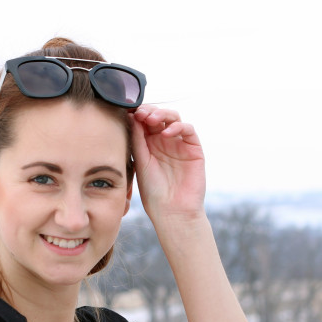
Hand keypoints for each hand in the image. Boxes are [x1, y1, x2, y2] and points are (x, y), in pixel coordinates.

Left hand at [130, 104, 206, 224]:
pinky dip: (177, 127)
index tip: (128, 111)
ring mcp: (179, 143)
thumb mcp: (141, 161)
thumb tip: (131, 115)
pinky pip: (188, 129)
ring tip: (151, 120)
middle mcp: (164, 141)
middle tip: (140, 113)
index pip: (144, 121)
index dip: (138, 113)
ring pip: (173, 118)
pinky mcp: (194, 148)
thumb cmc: (153, 191)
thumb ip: (138, 139)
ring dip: (162, 114)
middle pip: (158, 116)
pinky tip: (166, 134)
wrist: (171, 211)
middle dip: (149, 111)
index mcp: (149, 143)